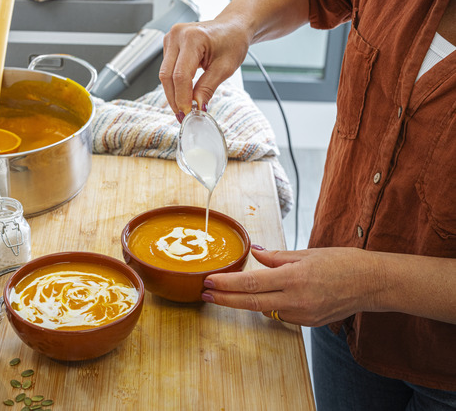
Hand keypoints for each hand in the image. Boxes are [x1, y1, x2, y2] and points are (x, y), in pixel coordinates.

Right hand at [159, 19, 249, 119]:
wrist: (233, 27)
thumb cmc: (233, 40)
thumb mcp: (225, 67)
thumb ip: (208, 88)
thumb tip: (197, 107)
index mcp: (193, 38)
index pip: (180, 75)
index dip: (182, 97)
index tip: (187, 112)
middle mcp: (177, 35)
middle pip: (167, 76)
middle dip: (174, 98)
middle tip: (183, 114)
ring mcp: (171, 38)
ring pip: (164, 74)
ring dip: (173, 92)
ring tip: (184, 106)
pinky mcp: (169, 44)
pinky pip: (167, 69)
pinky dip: (174, 83)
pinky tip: (183, 92)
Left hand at [200, 245, 383, 325]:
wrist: (372, 284)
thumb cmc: (343, 263)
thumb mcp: (307, 253)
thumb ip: (277, 257)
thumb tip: (256, 255)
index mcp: (295, 278)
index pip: (251, 283)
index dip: (227, 284)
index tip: (209, 282)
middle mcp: (297, 299)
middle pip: (251, 302)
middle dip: (224, 299)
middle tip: (205, 294)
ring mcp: (303, 314)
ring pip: (264, 310)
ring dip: (244, 302)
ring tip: (225, 295)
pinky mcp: (308, 323)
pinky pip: (281, 314)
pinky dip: (269, 306)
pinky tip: (263, 297)